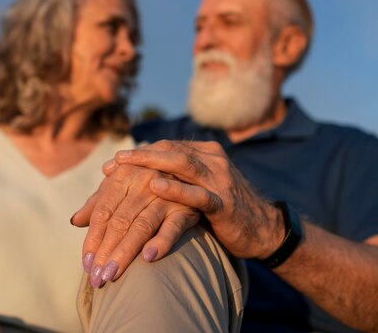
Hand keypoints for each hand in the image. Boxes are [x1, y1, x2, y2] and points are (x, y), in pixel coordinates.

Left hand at [71, 161, 199, 287]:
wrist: (187, 174)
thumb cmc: (146, 183)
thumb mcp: (123, 186)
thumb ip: (99, 202)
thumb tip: (75, 221)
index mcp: (124, 174)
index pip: (103, 212)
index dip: (93, 239)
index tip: (86, 265)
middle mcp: (143, 181)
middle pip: (119, 222)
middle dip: (105, 252)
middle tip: (97, 279)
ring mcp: (166, 195)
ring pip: (141, 226)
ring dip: (124, 253)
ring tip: (112, 275)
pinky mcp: (186, 208)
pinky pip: (172, 227)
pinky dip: (161, 242)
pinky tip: (148, 258)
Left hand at [110, 140, 285, 259]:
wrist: (265, 231)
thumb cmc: (225, 212)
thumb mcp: (200, 190)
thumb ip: (176, 181)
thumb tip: (140, 182)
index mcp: (205, 154)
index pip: (166, 147)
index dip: (139, 153)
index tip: (112, 164)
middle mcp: (213, 161)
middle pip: (170, 150)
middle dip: (139, 155)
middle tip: (113, 162)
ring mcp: (220, 180)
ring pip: (182, 165)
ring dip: (149, 163)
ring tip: (123, 167)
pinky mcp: (225, 203)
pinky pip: (199, 194)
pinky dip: (176, 190)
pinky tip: (156, 187)